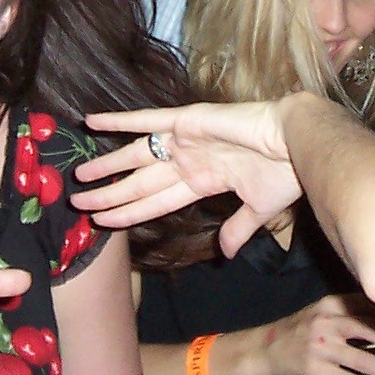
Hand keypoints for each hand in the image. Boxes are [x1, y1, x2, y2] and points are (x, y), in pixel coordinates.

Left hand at [78, 99, 301, 256]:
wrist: (297, 143)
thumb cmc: (283, 175)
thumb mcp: (257, 211)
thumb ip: (237, 230)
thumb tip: (226, 254)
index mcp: (202, 182)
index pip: (155, 202)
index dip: (128, 212)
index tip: (101, 222)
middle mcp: (187, 162)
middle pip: (138, 183)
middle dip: (109, 193)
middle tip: (78, 201)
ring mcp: (183, 141)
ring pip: (134, 155)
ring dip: (107, 165)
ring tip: (79, 174)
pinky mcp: (185, 120)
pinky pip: (144, 120)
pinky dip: (118, 121)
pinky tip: (92, 121)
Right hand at [258, 294, 374, 374]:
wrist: (265, 349)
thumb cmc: (300, 331)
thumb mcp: (322, 312)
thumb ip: (350, 312)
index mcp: (332, 303)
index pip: (370, 308)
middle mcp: (328, 321)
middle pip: (371, 330)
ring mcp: (321, 346)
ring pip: (364, 359)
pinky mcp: (316, 370)